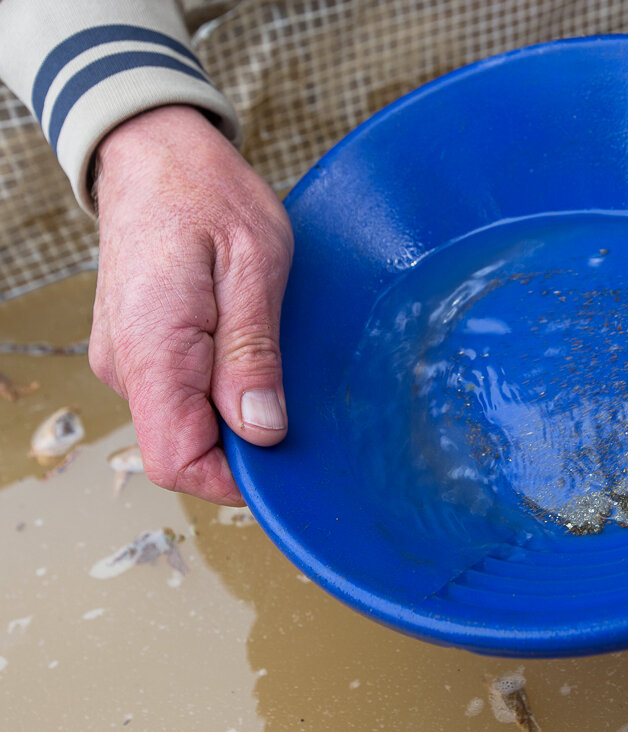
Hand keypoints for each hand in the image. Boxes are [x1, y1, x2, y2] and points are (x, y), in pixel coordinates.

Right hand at [90, 105, 292, 505]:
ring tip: (272, 358)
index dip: (234, 478)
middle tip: (296, 397)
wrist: (154, 152)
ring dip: (233, 410)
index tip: (286, 458)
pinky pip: (180, 394)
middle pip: (185, 449)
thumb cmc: (206, 195)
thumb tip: (261, 429)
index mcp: (152, 351)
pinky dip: (219, 388)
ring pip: (185, 423)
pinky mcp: (139, 349)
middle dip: (244, 442)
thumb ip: (253, 352)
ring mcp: (127, 360)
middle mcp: (126, 366)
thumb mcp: (253, 265)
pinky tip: (249, 351)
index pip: (177, 461)